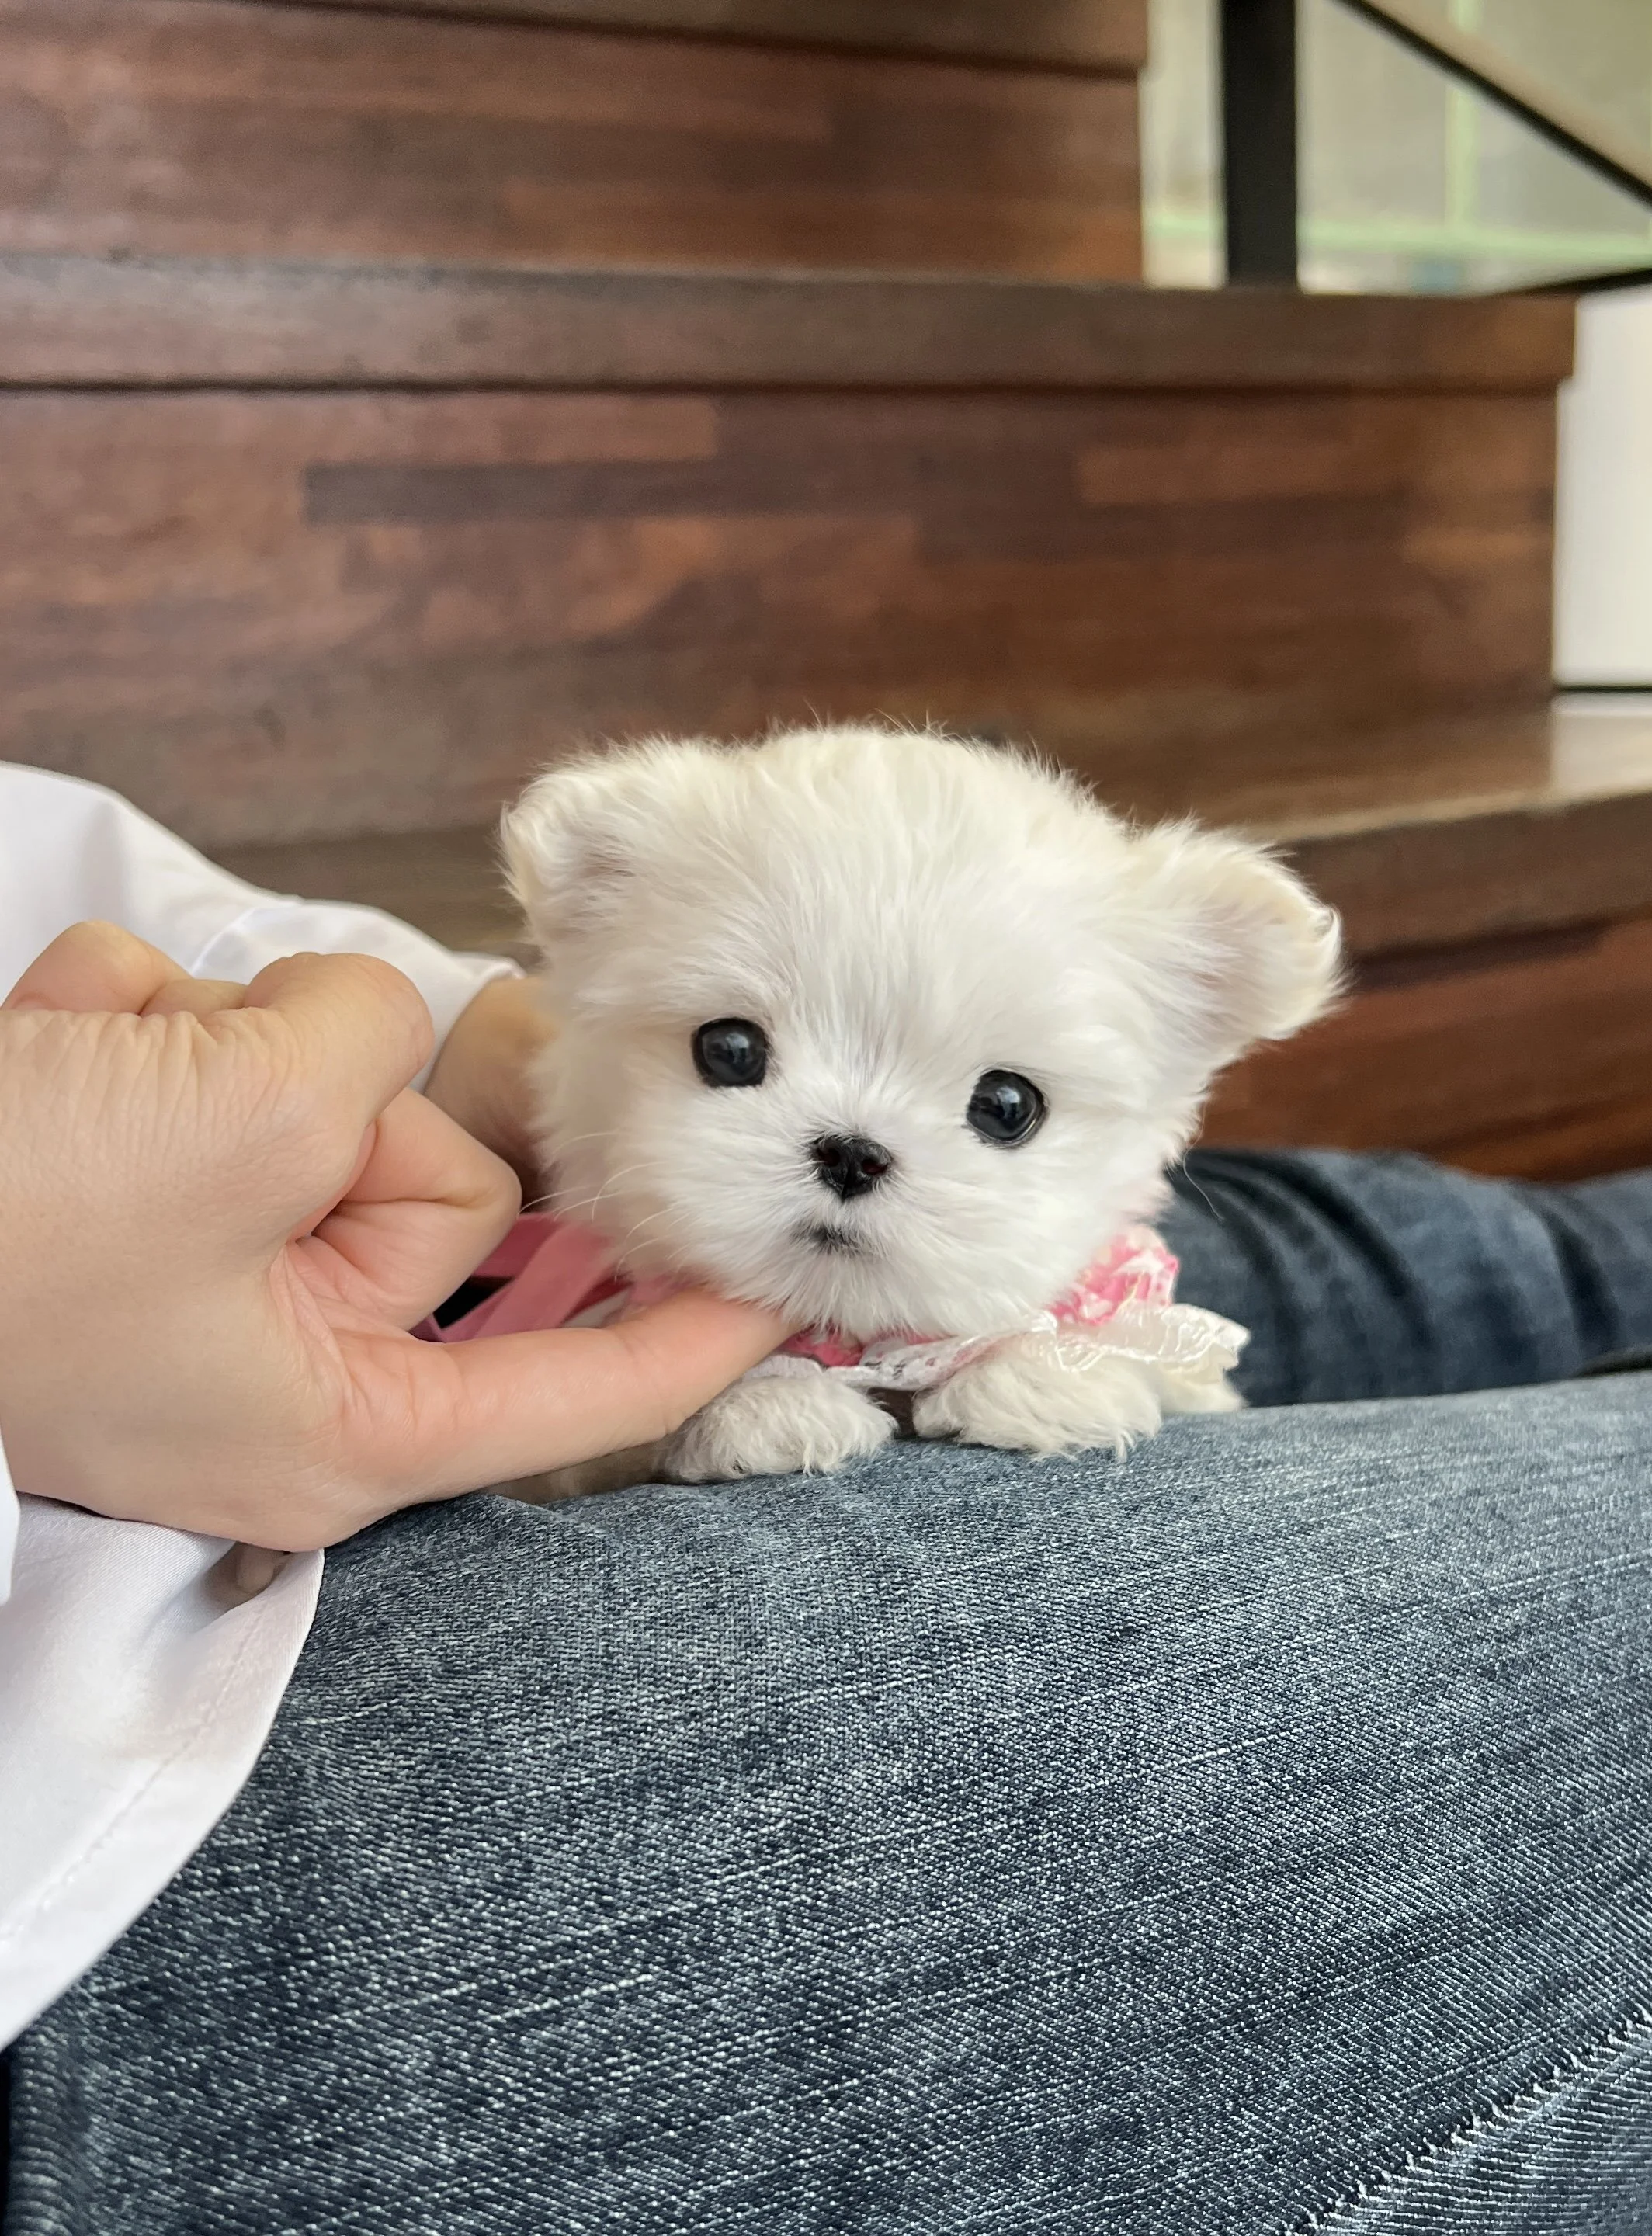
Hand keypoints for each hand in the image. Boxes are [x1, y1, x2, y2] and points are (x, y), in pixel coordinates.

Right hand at [0, 923, 784, 1549]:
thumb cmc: (5, 1228)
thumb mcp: (235, 1128)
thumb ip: (362, 1061)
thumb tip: (361, 1018)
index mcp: (337, 1414)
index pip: (562, 1391)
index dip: (681, 1342)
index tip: (781, 1306)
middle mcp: (282, 1347)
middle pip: (432, 1182)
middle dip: (331, 1099)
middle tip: (201, 1104)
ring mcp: (195, 1262)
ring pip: (305, 1089)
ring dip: (206, 1044)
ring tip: (87, 1075)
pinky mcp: (124, 1183)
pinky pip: (199, 1059)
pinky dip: (128, 1026)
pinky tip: (49, 1050)